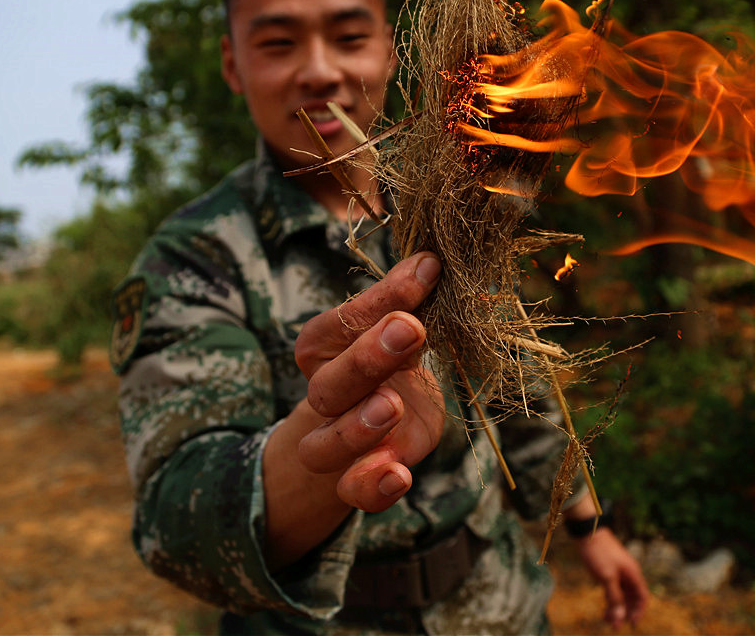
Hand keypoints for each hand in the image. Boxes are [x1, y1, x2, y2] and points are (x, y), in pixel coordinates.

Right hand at [294, 251, 444, 512]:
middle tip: (409, 329)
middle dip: (367, 358)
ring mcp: (338, 442)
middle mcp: (325, 395)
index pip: (338, 323)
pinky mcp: (361, 477)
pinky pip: (353, 492)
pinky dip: (372, 487)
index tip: (426, 272)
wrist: (383, 419)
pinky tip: (399, 476)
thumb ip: (409, 302)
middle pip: (328, 385)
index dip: (377, 301)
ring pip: (325, 446)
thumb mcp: (401, 327)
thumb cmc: (392, 359)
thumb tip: (429, 261)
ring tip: (392, 406)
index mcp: (325, 348)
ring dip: (357, 428)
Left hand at [574, 527, 649, 627]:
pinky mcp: (609, 570)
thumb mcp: (607, 577)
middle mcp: (629, 574)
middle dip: (626, 612)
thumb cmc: (599, 552)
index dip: (639, 611)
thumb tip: (620, 617)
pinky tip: (604, 608)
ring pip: (622, 595)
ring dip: (617, 607)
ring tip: (607, 620)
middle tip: (615, 626)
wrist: (587, 531)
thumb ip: (615, 597)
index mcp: (633, 574)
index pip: (642, 597)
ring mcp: (619, 572)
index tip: (631, 623)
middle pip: (632, 598)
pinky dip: (610, 599)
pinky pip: (614, 589)